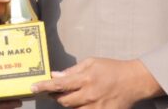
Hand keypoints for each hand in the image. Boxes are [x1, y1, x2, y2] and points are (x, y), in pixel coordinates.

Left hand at [30, 58, 163, 107]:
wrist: (134, 81)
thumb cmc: (112, 69)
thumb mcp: (91, 63)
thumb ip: (73, 70)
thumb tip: (55, 75)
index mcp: (86, 78)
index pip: (59, 85)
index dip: (44, 87)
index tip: (32, 88)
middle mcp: (90, 94)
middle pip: (64, 101)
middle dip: (55, 97)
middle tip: (53, 91)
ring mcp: (97, 107)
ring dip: (68, 104)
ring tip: (72, 95)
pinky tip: (82, 102)